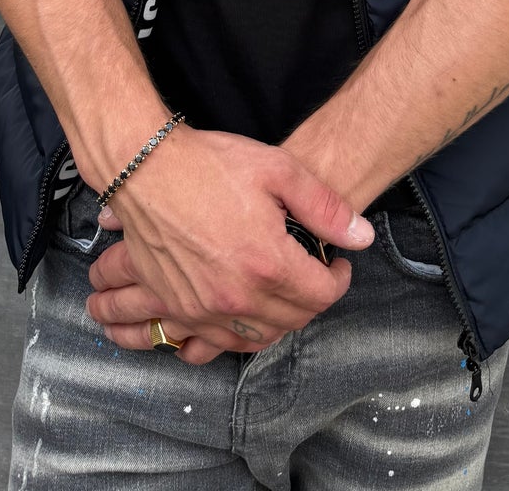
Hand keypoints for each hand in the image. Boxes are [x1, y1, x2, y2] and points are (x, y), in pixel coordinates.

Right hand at [81, 126, 373, 364]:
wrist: (146, 169)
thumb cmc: (211, 165)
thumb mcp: (278, 170)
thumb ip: (324, 208)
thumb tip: (362, 237)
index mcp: (267, 263)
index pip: (322, 296)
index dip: (338, 280)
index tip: (337, 264)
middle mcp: (237, 297)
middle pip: (294, 320)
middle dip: (313, 300)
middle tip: (313, 275)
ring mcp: (204, 308)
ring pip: (258, 338)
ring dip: (281, 321)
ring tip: (285, 293)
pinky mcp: (179, 308)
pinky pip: (217, 343)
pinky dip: (240, 336)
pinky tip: (246, 313)